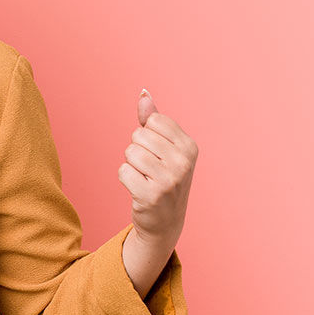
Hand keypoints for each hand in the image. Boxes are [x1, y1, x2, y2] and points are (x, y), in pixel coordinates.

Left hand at [117, 88, 197, 246]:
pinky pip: (123, 171)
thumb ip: (152, 119)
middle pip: (139, 135)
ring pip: (130, 152)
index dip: (148, 135)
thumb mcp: (164, 147)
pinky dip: (125, 179)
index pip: (153, 120)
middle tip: (150, 169)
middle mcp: (184, 162)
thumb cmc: (162, 177)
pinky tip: (139, 190)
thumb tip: (143, 93)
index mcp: (190, 146)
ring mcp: (169, 180)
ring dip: (131, 165)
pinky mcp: (151, 195)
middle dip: (137, 150)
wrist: (165, 221)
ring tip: (145, 178)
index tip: (158, 153)